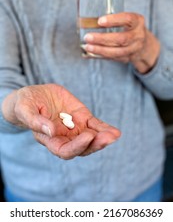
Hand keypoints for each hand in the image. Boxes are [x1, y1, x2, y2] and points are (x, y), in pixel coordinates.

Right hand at [2, 84, 119, 158]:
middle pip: (83, 148)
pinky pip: (95, 125)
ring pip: (92, 138)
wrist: (35, 95)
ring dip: (103, 138)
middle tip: (108, 138)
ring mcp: (75, 128)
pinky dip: (105, 128)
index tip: (88, 135)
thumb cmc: (25, 104)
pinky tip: (115, 132)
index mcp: (49, 139)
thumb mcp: (25, 109)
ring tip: (114, 134)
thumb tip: (50, 131)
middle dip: (95, 144)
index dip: (77, 146)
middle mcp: (64, 137)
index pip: (65, 150)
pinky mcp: (82, 118)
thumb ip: (35, 121)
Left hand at [83, 12, 159, 73]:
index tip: (100, 21)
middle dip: (103, 39)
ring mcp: (134, 49)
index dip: (114, 20)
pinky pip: (113, 58)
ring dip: (100, 50)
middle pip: (121, 39)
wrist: (144, 44)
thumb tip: (89, 20)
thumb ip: (113, 19)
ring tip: (88, 46)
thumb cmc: (130, 28)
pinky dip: (101, 55)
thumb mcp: (127, 20)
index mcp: (138, 22)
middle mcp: (138, 36)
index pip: (128, 19)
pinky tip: (91, 53)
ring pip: (117, 51)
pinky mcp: (127, 58)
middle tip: (88, 37)